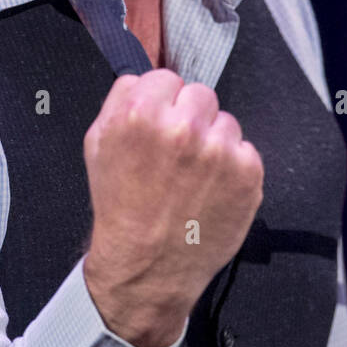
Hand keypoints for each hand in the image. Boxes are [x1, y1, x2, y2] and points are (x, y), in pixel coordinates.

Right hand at [82, 69, 263, 346]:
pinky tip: (212, 190)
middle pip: (200, 94)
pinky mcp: (248, 172)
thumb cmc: (120, 209)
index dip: (161, 103)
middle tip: (178, 152)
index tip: (159, 125)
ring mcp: (220, 150)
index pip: (165, 78)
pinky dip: (233, 167)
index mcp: (140, 114)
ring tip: (194, 176)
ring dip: (213, 142)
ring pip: (225, 121)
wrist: (147, 268)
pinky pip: (246, 150)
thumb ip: (120, 102)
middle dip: (190, 118)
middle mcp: (183, 127)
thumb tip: (144, 79)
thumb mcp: (97, 146)